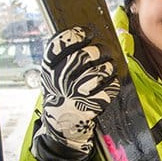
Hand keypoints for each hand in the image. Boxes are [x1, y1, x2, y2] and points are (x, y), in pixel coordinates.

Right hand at [31, 27, 119, 160]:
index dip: (76, 35)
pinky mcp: (90, 106)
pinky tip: (111, 83)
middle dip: (98, 51)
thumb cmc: (60, 96)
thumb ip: (63, 58)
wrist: (61, 127)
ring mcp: (75, 94)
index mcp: (48, 69)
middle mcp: (60, 80)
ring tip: (108, 68)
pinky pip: (109, 88)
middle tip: (103, 52)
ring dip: (107, 67)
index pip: (60, 44)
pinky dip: (113, 84)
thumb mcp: (52, 76)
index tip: (87, 33)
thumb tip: (85, 36)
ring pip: (99, 71)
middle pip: (84, 56)